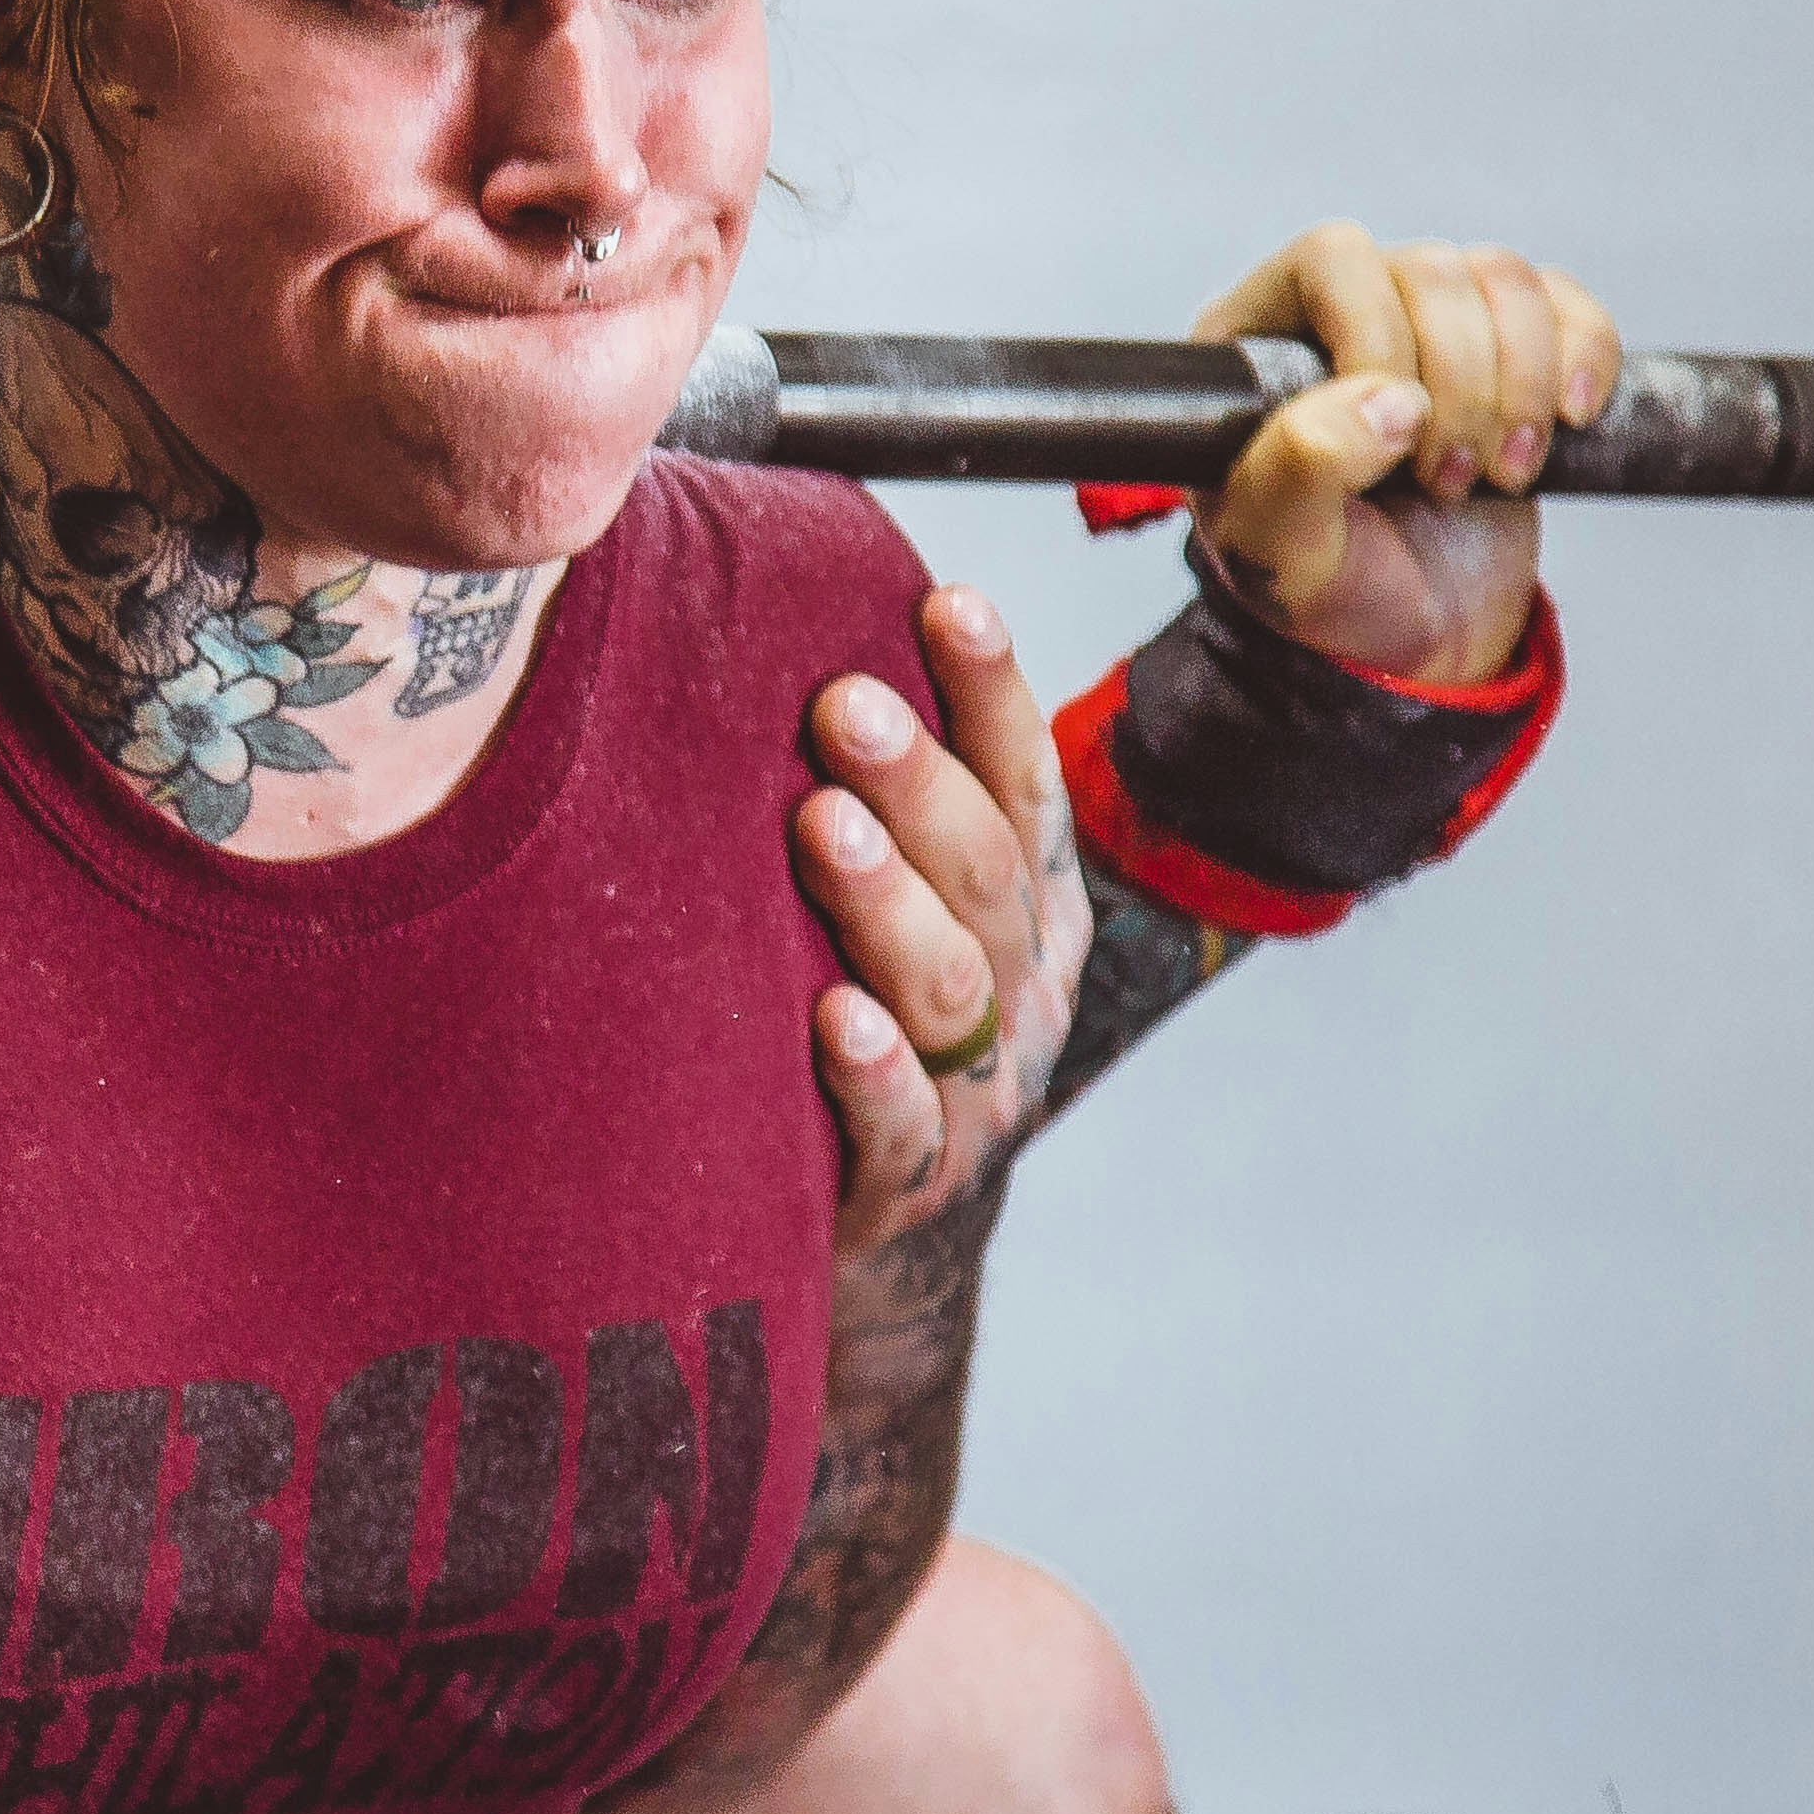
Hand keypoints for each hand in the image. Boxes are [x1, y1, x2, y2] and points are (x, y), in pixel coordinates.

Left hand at [800, 584, 1090, 1261]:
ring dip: (886, 898)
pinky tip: (836, 1019)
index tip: (946, 603)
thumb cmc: (866, 1008)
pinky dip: (874, 1070)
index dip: (993, 692)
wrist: (877, 1209)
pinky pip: (902, 1123)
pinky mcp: (914, 1177)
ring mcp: (980, 1087)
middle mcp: (1024, 984)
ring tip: (821, 826)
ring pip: (950, 983)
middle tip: (844, 706)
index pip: (1024, 779)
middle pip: (983, 868)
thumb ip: (879, 799)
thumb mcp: (905, 898)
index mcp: (1029, 902)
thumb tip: (784, 627)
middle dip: (918, 779)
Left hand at [1192, 222, 1614, 683]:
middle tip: (1450, 483)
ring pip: (1504, 279)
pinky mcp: (1510, 349)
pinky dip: (1585, 357)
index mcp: (1258, 343)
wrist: (1413, 640)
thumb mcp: (1280, 556)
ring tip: (1501, 474)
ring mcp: (1430, 325)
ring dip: (1523, 384)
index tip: (1399, 443)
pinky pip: (1565, 305)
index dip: (1379, 336)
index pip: (1331, 260)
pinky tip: (1570, 424)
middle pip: (1430, 272)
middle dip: (1463, 387)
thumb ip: (1299, 472)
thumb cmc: (1329, 592)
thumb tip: (1388, 398)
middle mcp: (1341, 312)